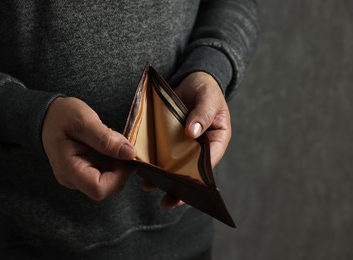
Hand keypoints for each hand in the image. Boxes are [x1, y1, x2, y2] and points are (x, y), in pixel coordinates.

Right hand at [42, 97, 136, 200]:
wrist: (48, 115)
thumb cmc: (62, 115)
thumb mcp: (84, 120)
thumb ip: (105, 138)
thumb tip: (129, 153)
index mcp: (68, 168)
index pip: (99, 189)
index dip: (119, 176)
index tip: (127, 157)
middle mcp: (71, 179)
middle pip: (104, 189)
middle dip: (120, 173)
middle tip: (124, 149)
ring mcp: (75, 178)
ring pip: (106, 185)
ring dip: (118, 170)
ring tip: (116, 148)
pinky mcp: (81, 175)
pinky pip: (102, 178)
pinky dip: (113, 167)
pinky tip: (111, 152)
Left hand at [142, 71, 231, 209]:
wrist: (192, 79)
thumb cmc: (207, 88)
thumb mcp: (208, 97)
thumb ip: (202, 113)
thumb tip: (192, 132)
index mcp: (216, 140)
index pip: (209, 164)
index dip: (198, 180)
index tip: (186, 191)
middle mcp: (200, 146)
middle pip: (190, 171)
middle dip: (179, 188)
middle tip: (166, 202)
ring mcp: (184, 144)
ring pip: (174, 165)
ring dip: (162, 177)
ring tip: (147, 186)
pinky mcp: (170, 138)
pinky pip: (162, 152)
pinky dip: (153, 160)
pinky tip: (141, 167)